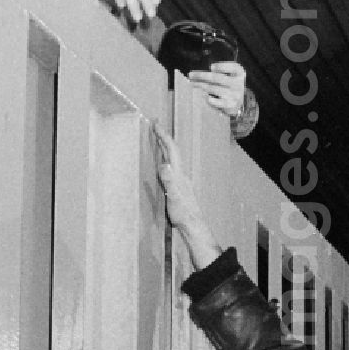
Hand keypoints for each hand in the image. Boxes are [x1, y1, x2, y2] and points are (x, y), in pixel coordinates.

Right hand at [151, 124, 222, 269]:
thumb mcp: (173, 196)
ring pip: (172, 160)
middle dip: (163, 138)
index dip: (164, 136)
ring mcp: (180, 181)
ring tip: (156, 141)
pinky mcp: (178, 188)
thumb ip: (169, 181)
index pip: (171, 150)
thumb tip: (164, 165)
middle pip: (172, 152)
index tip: (156, 124)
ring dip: (164, 148)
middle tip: (155, 127)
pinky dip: (164, 161)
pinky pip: (170, 169)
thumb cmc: (183, 213)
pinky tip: (161, 166)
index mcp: (178, 174)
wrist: (193, 226)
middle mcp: (181, 175)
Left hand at [187, 61, 246, 120]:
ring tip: (192, 84)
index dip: (221, 67)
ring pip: (213, 88)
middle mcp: (238, 84)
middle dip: (202, 75)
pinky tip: (202, 95)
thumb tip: (199, 74)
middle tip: (191, 75)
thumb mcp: (230, 75)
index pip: (232, 67)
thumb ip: (219, 71)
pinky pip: (214, 101)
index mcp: (239, 73)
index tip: (212, 67)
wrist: (238, 104)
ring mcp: (234, 95)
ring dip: (200, 85)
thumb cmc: (230, 86)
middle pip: (217, 78)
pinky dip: (207, 98)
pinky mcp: (229, 105)